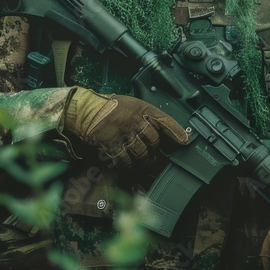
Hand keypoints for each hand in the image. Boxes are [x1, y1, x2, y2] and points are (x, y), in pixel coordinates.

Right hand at [59, 88, 187, 167]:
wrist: (84, 110)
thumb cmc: (108, 106)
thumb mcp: (129, 104)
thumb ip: (143, 115)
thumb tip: (156, 129)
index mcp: (141, 108)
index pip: (164, 120)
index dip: (176, 131)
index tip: (185, 141)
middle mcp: (135, 120)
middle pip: (154, 140)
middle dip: (155, 149)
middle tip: (154, 155)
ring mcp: (123, 133)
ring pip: (141, 152)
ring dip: (144, 160)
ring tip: (143, 162)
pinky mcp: (111, 144)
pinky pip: (125, 159)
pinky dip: (128, 164)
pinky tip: (128, 165)